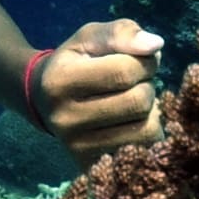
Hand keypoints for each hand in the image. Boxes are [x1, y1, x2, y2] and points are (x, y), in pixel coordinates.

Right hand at [21, 19, 164, 153]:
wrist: (42, 100)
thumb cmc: (74, 62)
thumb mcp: (90, 37)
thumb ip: (122, 33)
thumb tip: (156, 45)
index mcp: (60, 80)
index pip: (125, 71)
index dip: (146, 61)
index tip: (141, 59)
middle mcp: (64, 118)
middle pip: (138, 102)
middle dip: (148, 85)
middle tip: (136, 82)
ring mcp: (77, 147)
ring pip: (147, 130)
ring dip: (151, 111)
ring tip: (133, 101)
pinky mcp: (91, 165)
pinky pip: (143, 151)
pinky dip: (147, 133)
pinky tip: (132, 122)